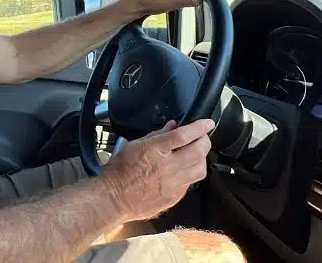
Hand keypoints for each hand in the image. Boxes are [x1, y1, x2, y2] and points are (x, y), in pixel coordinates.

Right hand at [100, 119, 214, 222]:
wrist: (114, 198)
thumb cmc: (120, 171)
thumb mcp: (134, 145)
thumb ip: (156, 134)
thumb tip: (173, 126)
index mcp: (155, 150)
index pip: (184, 135)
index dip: (199, 127)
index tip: (207, 123)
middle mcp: (167, 167)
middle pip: (198, 152)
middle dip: (205, 141)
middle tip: (203, 137)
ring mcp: (173, 184)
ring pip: (200, 169)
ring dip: (202, 158)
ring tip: (196, 154)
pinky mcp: (174, 197)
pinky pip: (191, 183)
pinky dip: (191, 173)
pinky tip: (183, 170)